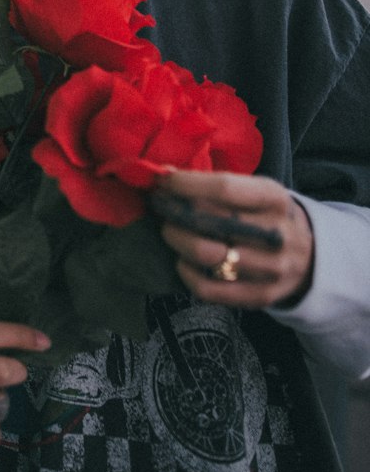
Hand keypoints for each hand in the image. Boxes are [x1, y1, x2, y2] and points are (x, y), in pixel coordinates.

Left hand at [156, 168, 313, 308]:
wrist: (311, 256)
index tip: (164, 181)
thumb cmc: (268, 215)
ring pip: (206, 254)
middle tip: (159, 206)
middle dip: (174, 212)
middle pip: (210, 222)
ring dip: (177, 239)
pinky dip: (186, 272)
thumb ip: (219, 184)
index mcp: (275, 198)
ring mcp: (270, 268)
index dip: (187, 184)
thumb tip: (166, 176)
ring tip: (170, 231)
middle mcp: (276, 234)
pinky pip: (208, 288)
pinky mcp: (260, 296)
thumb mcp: (258, 191)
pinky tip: (183, 261)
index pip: (224, 188)